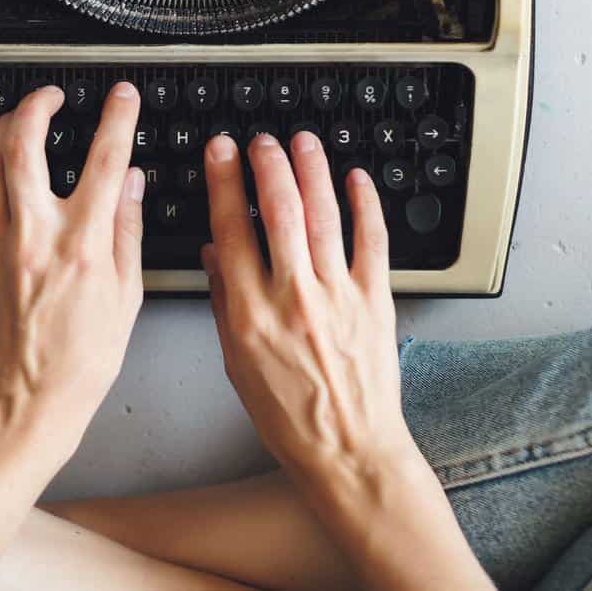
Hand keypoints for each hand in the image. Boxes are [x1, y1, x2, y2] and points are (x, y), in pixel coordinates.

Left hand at [0, 81, 145, 464]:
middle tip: (54, 94)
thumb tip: (131, 182)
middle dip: (40, 104)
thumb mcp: (126, 294)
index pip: (105, 158)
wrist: (28, 401)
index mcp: (82, 243)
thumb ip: (126, 230)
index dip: (116, 117)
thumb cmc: (80, 360)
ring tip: (20, 115)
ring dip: (4, 125)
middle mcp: (35, 235)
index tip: (122, 97)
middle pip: (28, 143)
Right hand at [199, 130, 415, 489]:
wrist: (347, 450)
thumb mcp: (236, 362)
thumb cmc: (289, 416)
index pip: (231, 229)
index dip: (224, 182)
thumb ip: (224, 301)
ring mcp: (339, 295)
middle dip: (267, 164)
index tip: (221, 152)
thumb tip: (215, 253)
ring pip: (324, 215)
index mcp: (251, 312)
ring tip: (302, 143)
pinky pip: (372, 240)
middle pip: (278, 210)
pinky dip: (365, 204)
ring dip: (312, 170)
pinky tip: (355, 179)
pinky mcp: (375, 300)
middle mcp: (294, 297)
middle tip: (261, 140)